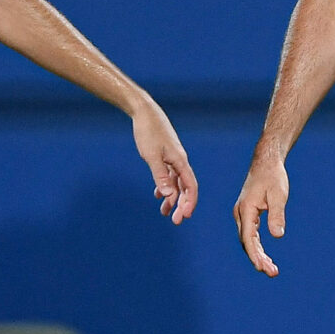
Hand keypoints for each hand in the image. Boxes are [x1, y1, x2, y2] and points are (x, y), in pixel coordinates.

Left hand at [130, 103, 198, 223]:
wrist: (144, 112)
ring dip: (172, 198)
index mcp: (180, 161)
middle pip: (186, 187)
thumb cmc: (148, 131)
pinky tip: (157, 194)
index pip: (190, 186)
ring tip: (164, 212)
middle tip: (175, 221)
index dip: (189, 203)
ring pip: (176, 182)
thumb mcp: (151, 156)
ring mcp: (173, 158)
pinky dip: (165, 186)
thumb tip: (168, 196)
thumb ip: (160, 176)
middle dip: (182, 205)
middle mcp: (179, 160)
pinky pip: (169, 175)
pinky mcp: (165, 155)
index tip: (183, 216)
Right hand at [233, 154, 287, 277]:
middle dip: (258, 259)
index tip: (263, 268)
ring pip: (248, 241)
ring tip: (271, 269)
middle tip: (272, 272)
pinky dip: (257, 247)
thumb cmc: (273, 177)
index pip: (248, 238)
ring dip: (258, 255)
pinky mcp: (248, 215)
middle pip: (247, 243)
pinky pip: (250, 235)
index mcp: (246, 209)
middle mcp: (241, 214)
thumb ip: (277, 214)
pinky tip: (265, 257)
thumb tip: (277, 235)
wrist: (266, 163)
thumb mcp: (278, 195)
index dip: (255, 254)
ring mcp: (243, 215)